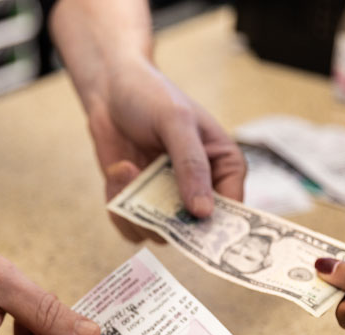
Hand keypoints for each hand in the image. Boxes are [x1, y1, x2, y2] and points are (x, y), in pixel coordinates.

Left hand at [89, 57, 245, 241]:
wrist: (111, 90)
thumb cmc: (152, 97)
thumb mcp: (177, 122)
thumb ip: (192, 166)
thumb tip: (203, 212)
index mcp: (223, 167)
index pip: (233, 209)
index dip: (219, 225)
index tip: (198, 227)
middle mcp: (199, 189)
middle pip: (193, 231)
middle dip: (167, 221)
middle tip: (148, 202)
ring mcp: (167, 199)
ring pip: (157, 233)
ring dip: (136, 210)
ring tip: (126, 169)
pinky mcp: (138, 204)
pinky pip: (130, 227)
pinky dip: (118, 207)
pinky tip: (117, 171)